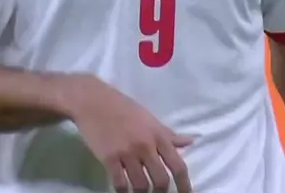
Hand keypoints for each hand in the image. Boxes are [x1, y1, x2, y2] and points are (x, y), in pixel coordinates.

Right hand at [63, 74, 193, 191]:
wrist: (94, 101)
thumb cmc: (123, 108)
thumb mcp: (150, 118)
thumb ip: (169, 134)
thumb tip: (190, 142)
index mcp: (158, 136)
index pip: (178, 165)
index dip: (185, 184)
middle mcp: (146, 146)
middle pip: (161, 180)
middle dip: (162, 192)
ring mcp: (127, 153)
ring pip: (141, 185)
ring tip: (140, 192)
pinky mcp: (109, 158)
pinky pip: (120, 183)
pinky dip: (123, 191)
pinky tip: (123, 190)